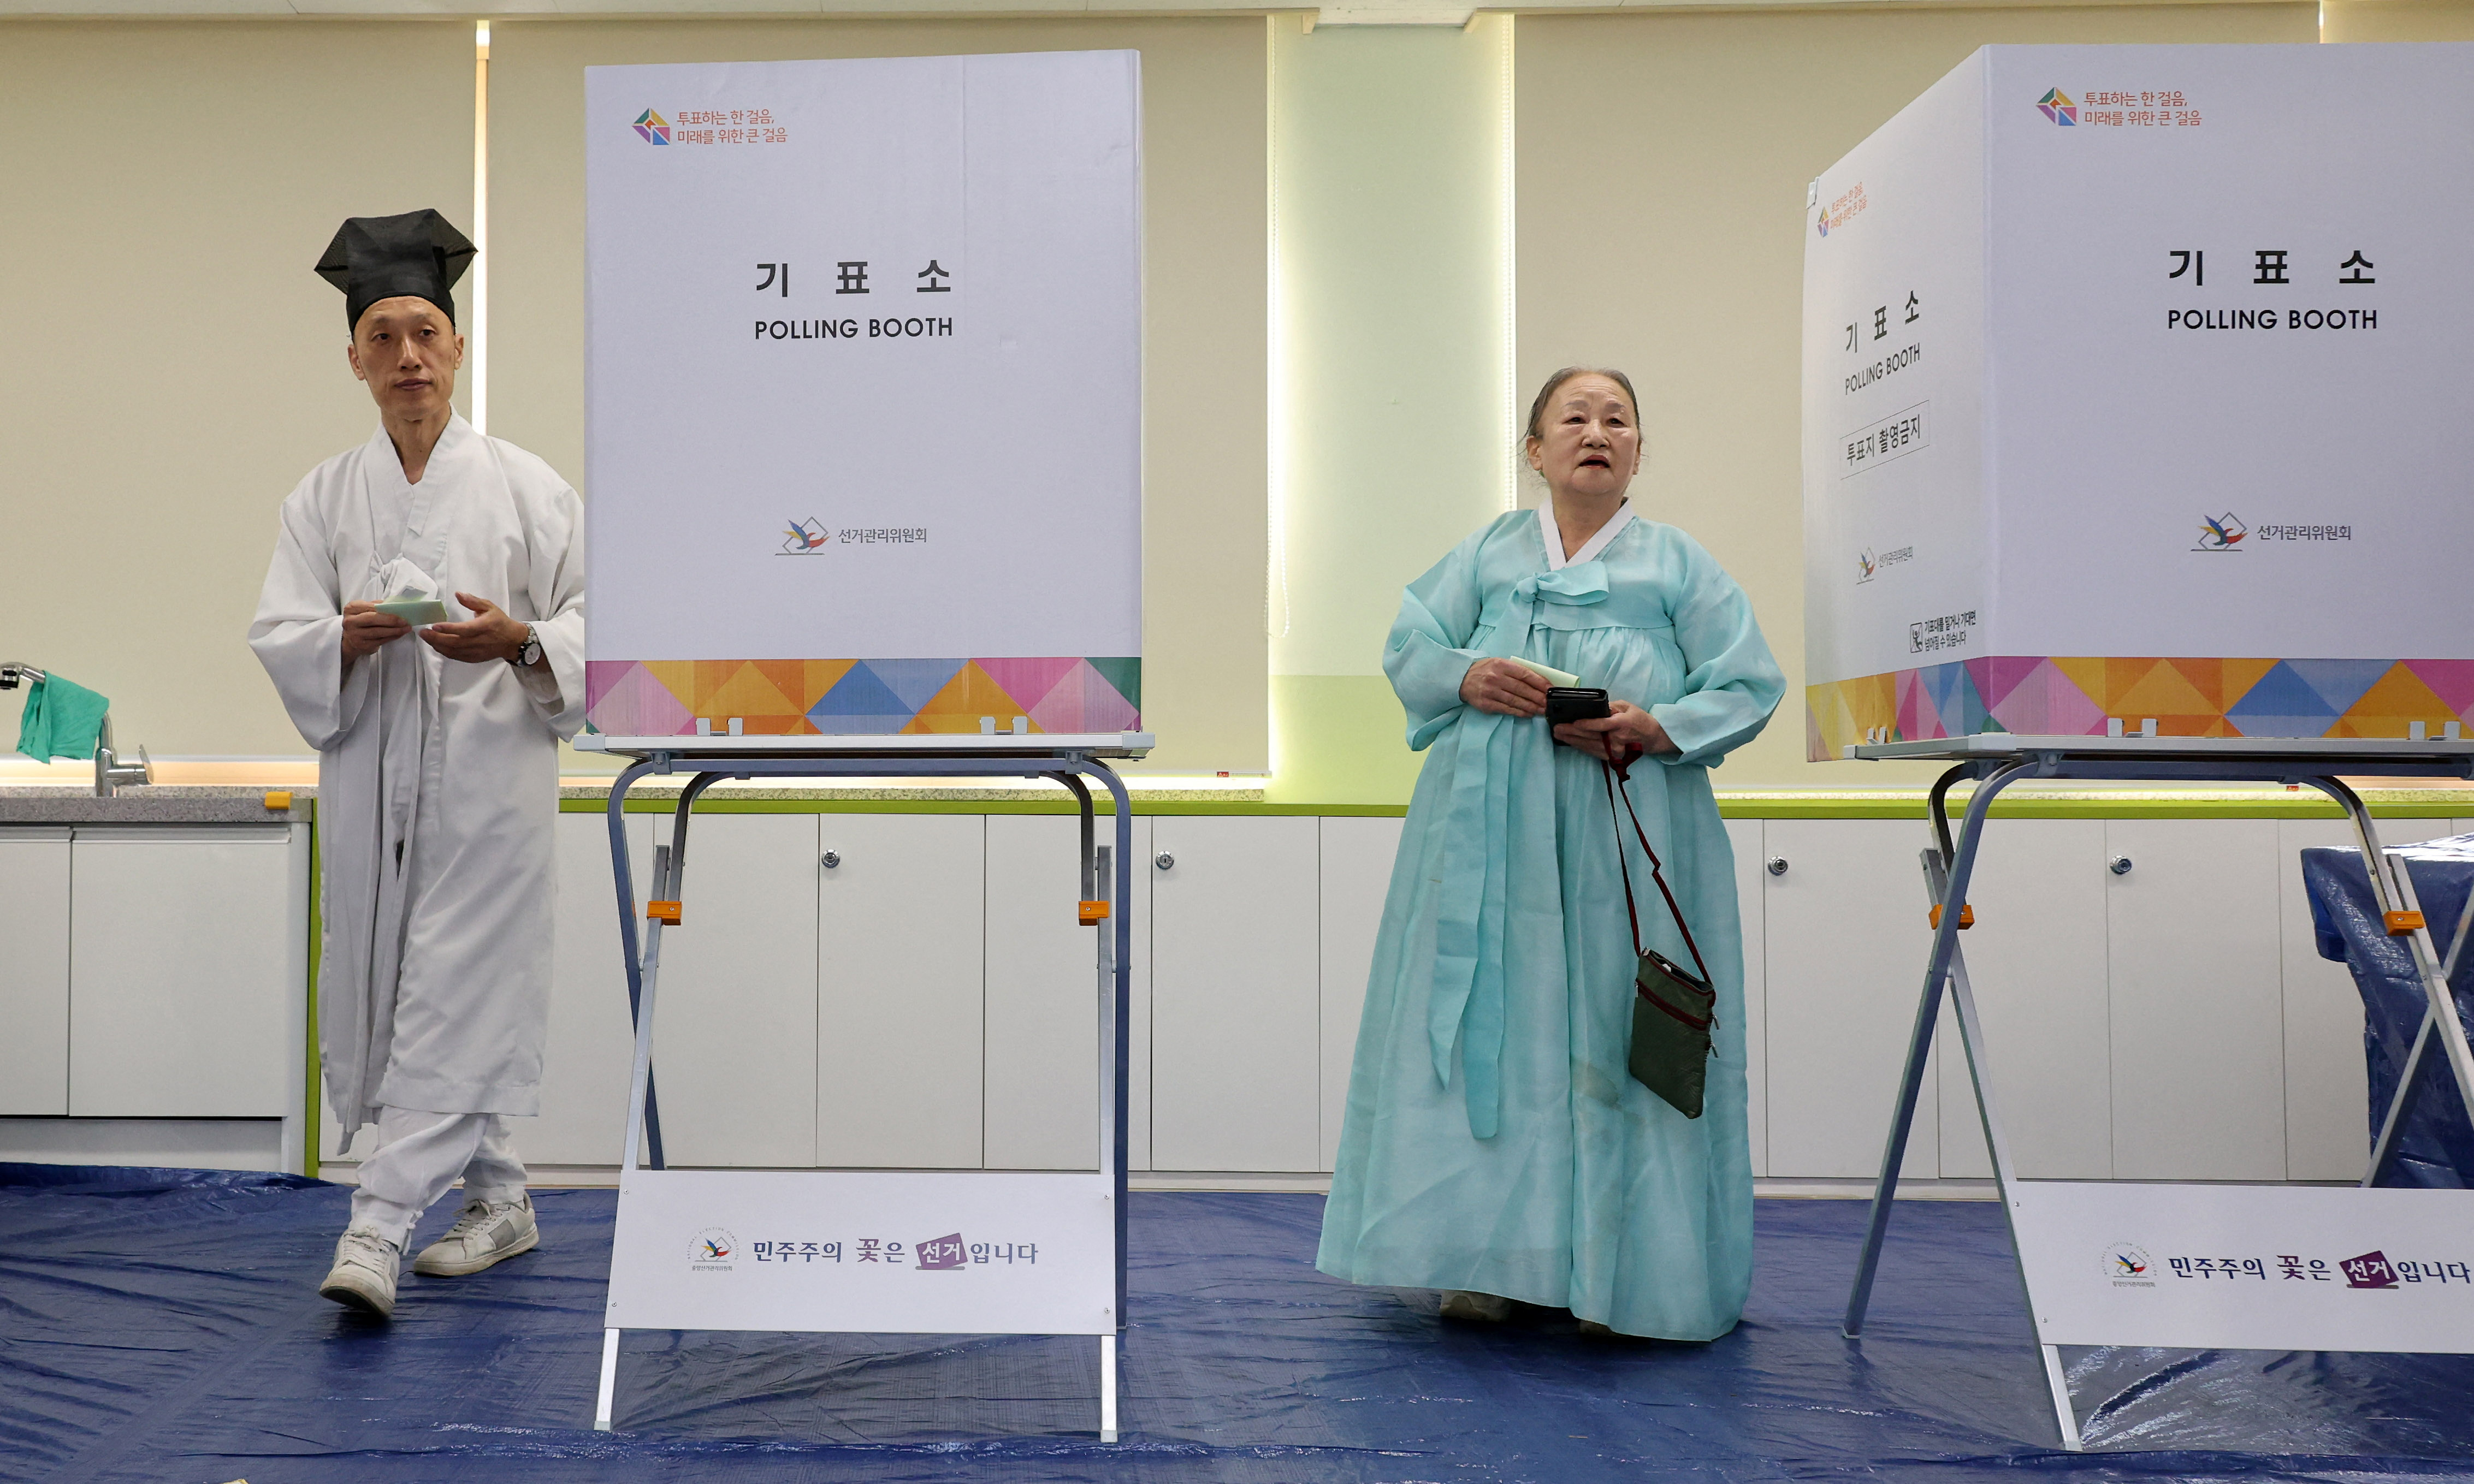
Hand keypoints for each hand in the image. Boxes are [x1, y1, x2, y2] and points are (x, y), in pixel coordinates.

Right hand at [340, 601, 412, 662]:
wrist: (351, 639)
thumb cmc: (361, 621)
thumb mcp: (364, 610)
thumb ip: (376, 606)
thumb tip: (395, 605)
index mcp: (351, 609)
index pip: (369, 607)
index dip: (385, 608)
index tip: (398, 609)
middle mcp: (350, 622)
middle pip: (372, 619)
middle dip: (391, 620)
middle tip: (404, 620)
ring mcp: (355, 635)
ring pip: (378, 632)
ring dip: (395, 630)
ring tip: (406, 628)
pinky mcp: (363, 645)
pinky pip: (381, 640)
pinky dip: (392, 637)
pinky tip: (400, 633)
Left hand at [418, 593, 529, 664]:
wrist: (513, 641)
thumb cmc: (500, 622)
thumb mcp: (490, 607)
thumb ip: (473, 601)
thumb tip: (458, 594)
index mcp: (485, 626)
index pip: (465, 629)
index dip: (449, 629)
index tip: (434, 625)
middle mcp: (480, 641)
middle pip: (455, 642)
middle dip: (436, 638)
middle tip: (423, 632)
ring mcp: (477, 652)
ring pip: (454, 651)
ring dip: (438, 645)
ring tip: (426, 638)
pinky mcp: (474, 658)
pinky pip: (457, 657)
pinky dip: (445, 652)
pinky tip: (437, 645)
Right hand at [1460, 658, 1550, 717]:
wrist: (1462, 679)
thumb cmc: (1485, 670)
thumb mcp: (1500, 664)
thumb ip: (1516, 671)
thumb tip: (1538, 682)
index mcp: (1502, 665)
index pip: (1525, 674)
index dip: (1539, 683)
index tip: (1549, 689)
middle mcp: (1496, 677)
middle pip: (1522, 689)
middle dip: (1538, 697)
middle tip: (1548, 703)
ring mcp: (1490, 691)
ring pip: (1516, 701)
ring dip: (1531, 707)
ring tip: (1542, 710)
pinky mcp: (1486, 704)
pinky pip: (1507, 709)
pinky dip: (1519, 712)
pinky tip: (1528, 713)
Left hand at [1554, 700, 1675, 762]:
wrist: (1652, 738)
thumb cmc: (1639, 719)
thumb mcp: (1627, 707)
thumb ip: (1610, 707)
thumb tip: (1594, 708)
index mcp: (1621, 724)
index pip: (1601, 725)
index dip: (1587, 724)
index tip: (1573, 722)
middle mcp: (1616, 739)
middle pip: (1591, 736)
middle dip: (1572, 732)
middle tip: (1557, 728)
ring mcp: (1613, 750)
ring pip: (1589, 745)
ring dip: (1572, 740)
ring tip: (1559, 734)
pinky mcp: (1611, 757)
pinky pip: (1592, 751)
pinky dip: (1580, 746)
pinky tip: (1570, 742)